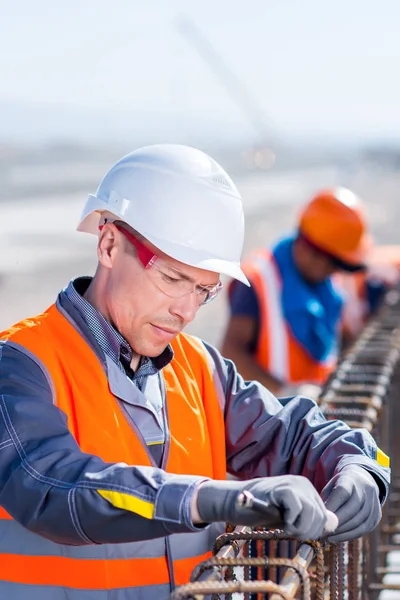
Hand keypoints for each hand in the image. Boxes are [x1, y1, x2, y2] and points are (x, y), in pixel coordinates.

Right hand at [196, 475, 330, 539]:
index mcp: (308, 490)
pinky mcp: (281, 488)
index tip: (294, 530)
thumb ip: (311, 520)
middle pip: (320, 518)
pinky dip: (288, 519)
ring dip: (297, 527)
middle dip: (306, 531)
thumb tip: (335, 523)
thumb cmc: (262, 511)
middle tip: (287, 529)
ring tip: (282, 523)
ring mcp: (293, 483)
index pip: (325, 517)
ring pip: (311, 514)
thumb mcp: (291, 518)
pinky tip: (276, 516)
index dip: (312, 531)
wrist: (235, 502)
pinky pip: (297, 508)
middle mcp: (303, 483)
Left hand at [321, 466, 381, 541]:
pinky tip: (337, 538)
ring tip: (327, 537)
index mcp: (350, 479)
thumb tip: (320, 520)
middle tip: (322, 532)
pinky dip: (349, 536)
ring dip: (342, 532)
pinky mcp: (377, 516)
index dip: (331, 508)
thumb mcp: (330, 486)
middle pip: (351, 510)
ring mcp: (374, 503)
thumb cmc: (340, 486)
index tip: (319, 519)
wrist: (362, 481)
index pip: (341, 493)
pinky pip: (364, 529)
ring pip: (358, 522)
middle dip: (335, 523)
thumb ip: (326, 500)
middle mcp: (365, 490)